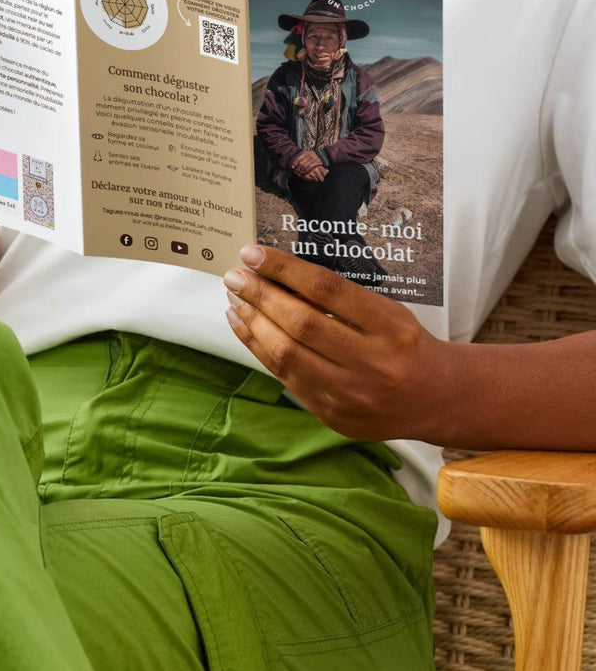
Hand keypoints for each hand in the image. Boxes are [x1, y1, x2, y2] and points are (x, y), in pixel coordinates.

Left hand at [222, 246, 450, 441]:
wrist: (437, 398)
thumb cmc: (406, 344)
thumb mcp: (387, 312)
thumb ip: (339, 300)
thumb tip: (277, 274)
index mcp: (391, 327)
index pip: (327, 289)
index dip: (284, 268)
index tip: (253, 254)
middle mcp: (373, 364)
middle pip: (301, 323)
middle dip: (259, 296)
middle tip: (234, 277)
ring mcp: (352, 395)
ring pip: (286, 354)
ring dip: (253, 322)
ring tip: (235, 300)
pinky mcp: (333, 415)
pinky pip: (286, 377)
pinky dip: (259, 349)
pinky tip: (245, 327)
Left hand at [290, 150, 325, 179]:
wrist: (324, 154)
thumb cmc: (314, 155)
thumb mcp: (308, 154)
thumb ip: (301, 158)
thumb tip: (293, 165)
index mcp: (306, 153)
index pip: (298, 158)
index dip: (294, 163)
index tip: (292, 167)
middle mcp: (310, 156)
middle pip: (301, 163)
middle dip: (298, 169)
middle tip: (296, 172)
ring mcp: (314, 159)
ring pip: (305, 166)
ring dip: (302, 171)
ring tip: (300, 174)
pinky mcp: (318, 162)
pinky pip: (310, 167)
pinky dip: (307, 171)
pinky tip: (305, 173)